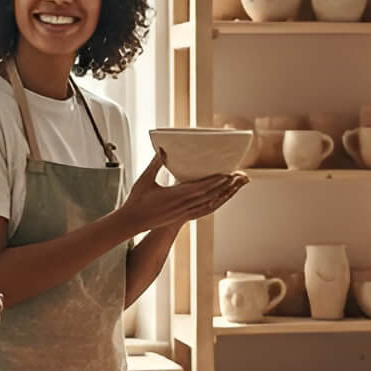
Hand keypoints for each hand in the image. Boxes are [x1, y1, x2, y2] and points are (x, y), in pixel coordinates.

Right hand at [117, 153, 246, 233]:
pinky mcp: (181, 216)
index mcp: (175, 196)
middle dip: (224, 186)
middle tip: (238, 177)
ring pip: (208, 203)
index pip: (200, 188)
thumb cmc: (137, 201)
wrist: (132, 221)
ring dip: (222, 195)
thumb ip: (155, 164)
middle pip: (209, 195)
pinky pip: (202, 210)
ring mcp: (183, 212)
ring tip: (234, 186)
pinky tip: (218, 200)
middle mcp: (182, 206)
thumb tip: (162, 149)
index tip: (227, 174)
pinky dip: (213, 204)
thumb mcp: (145, 179)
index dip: (215, 182)